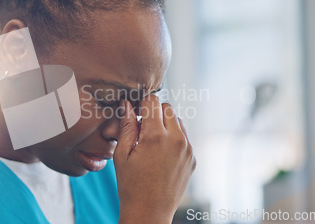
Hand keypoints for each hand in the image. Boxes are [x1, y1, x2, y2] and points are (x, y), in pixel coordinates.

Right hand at [113, 95, 195, 223]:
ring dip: (165, 125)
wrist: (149, 213)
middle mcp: (176, 140)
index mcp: (155, 136)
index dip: (141, 104)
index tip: (135, 114)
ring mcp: (187, 150)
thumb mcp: (122, 154)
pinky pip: (184, 138)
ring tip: (151, 144)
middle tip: (142, 130)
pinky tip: (160, 156)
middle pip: (167, 107)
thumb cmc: (130, 186)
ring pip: (177, 121)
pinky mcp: (192, 159)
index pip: (152, 101)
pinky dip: (173, 139)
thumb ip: (127, 126)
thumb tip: (127, 104)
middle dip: (154, 113)